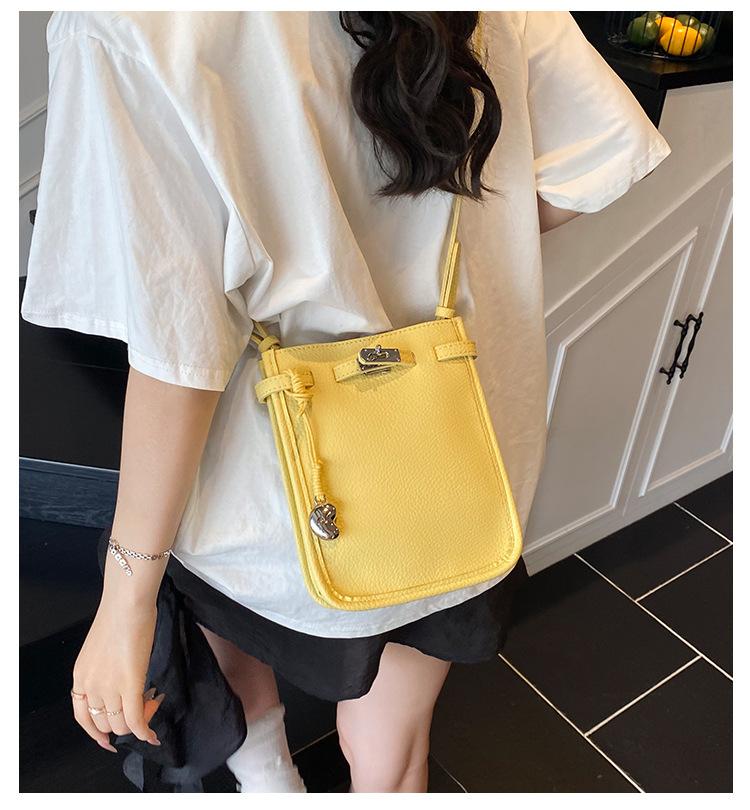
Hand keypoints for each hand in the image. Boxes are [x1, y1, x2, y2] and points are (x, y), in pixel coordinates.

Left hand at [71, 594, 161, 751]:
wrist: (127, 604)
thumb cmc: (120, 616)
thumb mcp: (101, 649)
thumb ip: (105, 671)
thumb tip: (122, 687)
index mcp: (81, 677)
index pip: (83, 718)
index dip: (96, 733)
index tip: (107, 740)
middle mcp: (90, 686)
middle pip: (106, 724)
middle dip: (126, 721)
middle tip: (144, 704)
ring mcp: (109, 687)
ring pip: (122, 725)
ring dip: (140, 720)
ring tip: (153, 701)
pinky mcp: (130, 685)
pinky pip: (136, 720)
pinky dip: (145, 731)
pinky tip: (152, 733)